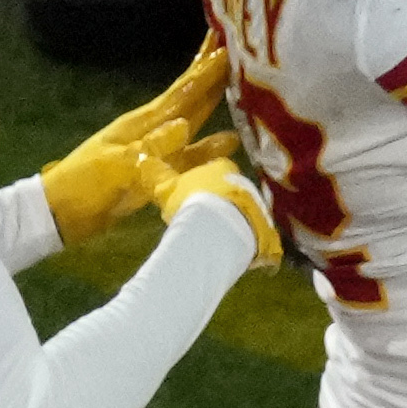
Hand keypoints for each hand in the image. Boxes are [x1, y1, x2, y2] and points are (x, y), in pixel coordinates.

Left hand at [36, 43, 231, 248]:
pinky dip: (210, 148)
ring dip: (215, 104)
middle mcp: (155, 130)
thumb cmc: (84, 184)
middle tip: (235, 48)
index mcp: (142, 123)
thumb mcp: (114, 165)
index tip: (226, 47)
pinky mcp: (159, 173)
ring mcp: (158, 151)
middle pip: (191, 98)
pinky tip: (232, 140)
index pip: (181, 92)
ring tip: (242, 87)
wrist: (62, 213)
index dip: (204, 72)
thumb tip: (186, 126)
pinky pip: (192, 156)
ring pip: (195, 121)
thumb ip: (151, 147)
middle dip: (211, 74)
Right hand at [148, 146, 278, 269]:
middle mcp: (245, 182)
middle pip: (232, 189)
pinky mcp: (266, 229)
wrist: (218, 232)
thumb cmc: (191, 203)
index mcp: (223, 167)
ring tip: (217, 237)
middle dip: (221, 200)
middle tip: (204, 217)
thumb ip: (156, 174)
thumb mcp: (167, 188)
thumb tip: (140, 159)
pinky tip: (233, 249)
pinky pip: (257, 233)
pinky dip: (247, 239)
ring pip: (245, 209)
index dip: (204, 181)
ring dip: (235, 219)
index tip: (193, 194)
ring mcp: (258, 205)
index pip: (215, 168)